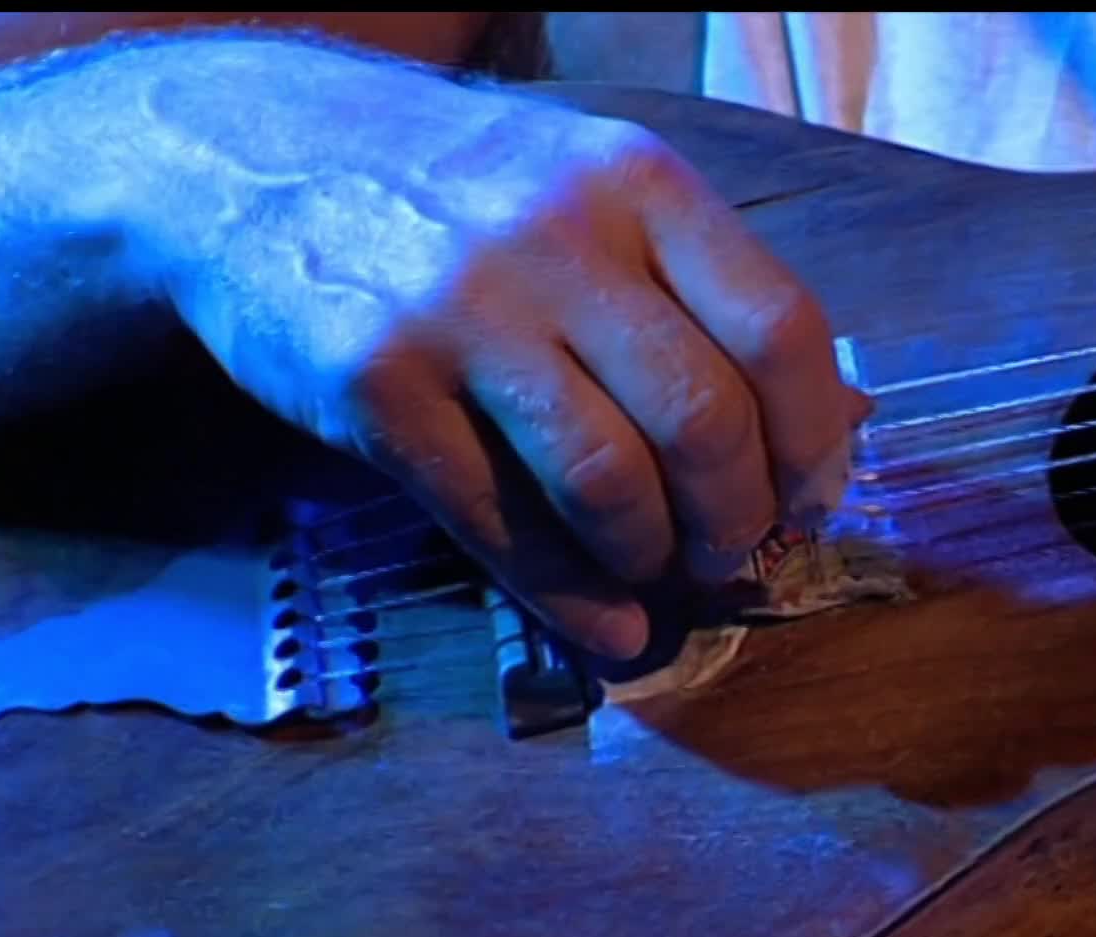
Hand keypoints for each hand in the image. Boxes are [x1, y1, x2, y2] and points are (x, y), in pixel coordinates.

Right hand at [151, 42, 868, 660]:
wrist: (258, 151)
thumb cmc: (463, 190)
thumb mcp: (595, 190)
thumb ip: (702, 289)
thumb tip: (838, 423)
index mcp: (640, 184)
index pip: (780, 329)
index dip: (812, 442)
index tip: (809, 498)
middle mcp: (559, 238)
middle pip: (704, 420)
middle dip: (737, 520)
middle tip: (730, 553)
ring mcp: (460, 310)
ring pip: (609, 482)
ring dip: (651, 558)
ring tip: (654, 569)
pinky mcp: (374, 384)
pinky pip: (498, 524)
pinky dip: (569, 599)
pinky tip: (605, 625)